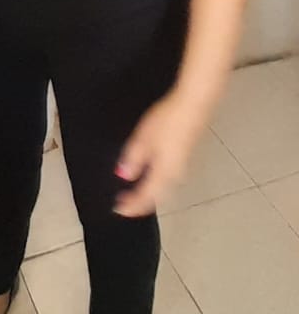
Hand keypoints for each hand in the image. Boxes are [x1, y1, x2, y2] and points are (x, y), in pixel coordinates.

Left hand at [114, 92, 203, 217]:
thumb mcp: (144, 138)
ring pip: (165, 190)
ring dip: (150, 195)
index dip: (131, 206)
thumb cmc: (168, 120)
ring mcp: (184, 166)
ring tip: (135, 194)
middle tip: (124, 204)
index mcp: (164, 173)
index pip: (146, 198)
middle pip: (157, 198)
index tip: (117, 209)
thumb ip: (133, 159)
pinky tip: (151, 176)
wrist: (196, 104)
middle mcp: (176, 175)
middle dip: (140, 204)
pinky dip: (157, 185)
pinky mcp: (186, 156)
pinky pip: (170, 180)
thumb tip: (124, 175)